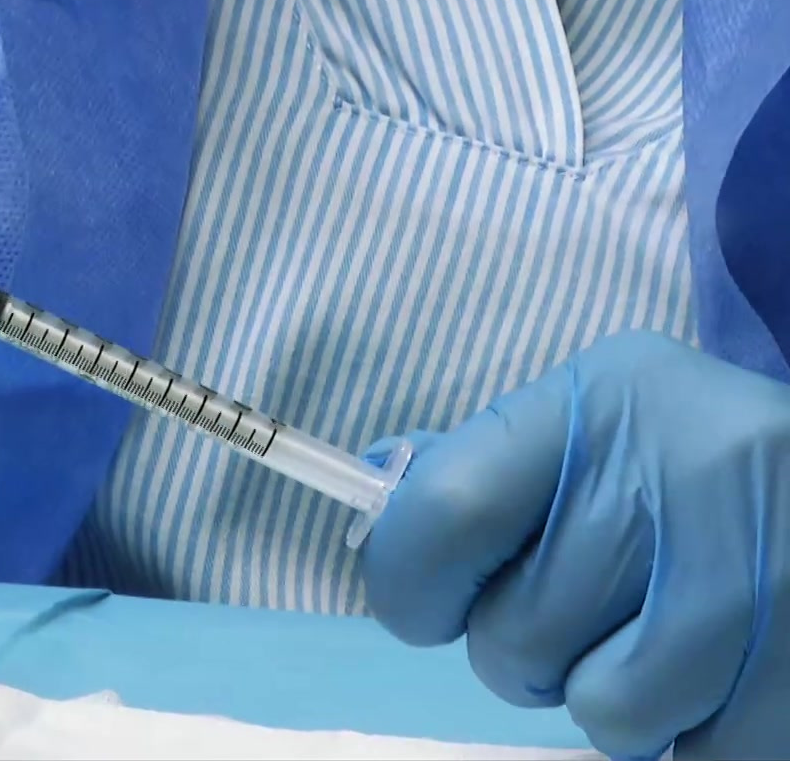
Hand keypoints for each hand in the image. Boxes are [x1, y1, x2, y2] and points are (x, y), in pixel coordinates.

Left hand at [363, 331, 789, 760]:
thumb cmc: (705, 464)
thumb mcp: (606, 423)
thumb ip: (489, 469)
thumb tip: (375, 509)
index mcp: (606, 399)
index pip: (444, 514)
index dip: (408, 585)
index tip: (426, 606)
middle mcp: (685, 473)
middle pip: (513, 634)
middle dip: (525, 651)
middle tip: (592, 614)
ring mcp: (759, 576)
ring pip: (599, 711)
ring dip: (614, 698)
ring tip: (671, 639)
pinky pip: (690, 755)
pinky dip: (693, 736)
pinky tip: (728, 672)